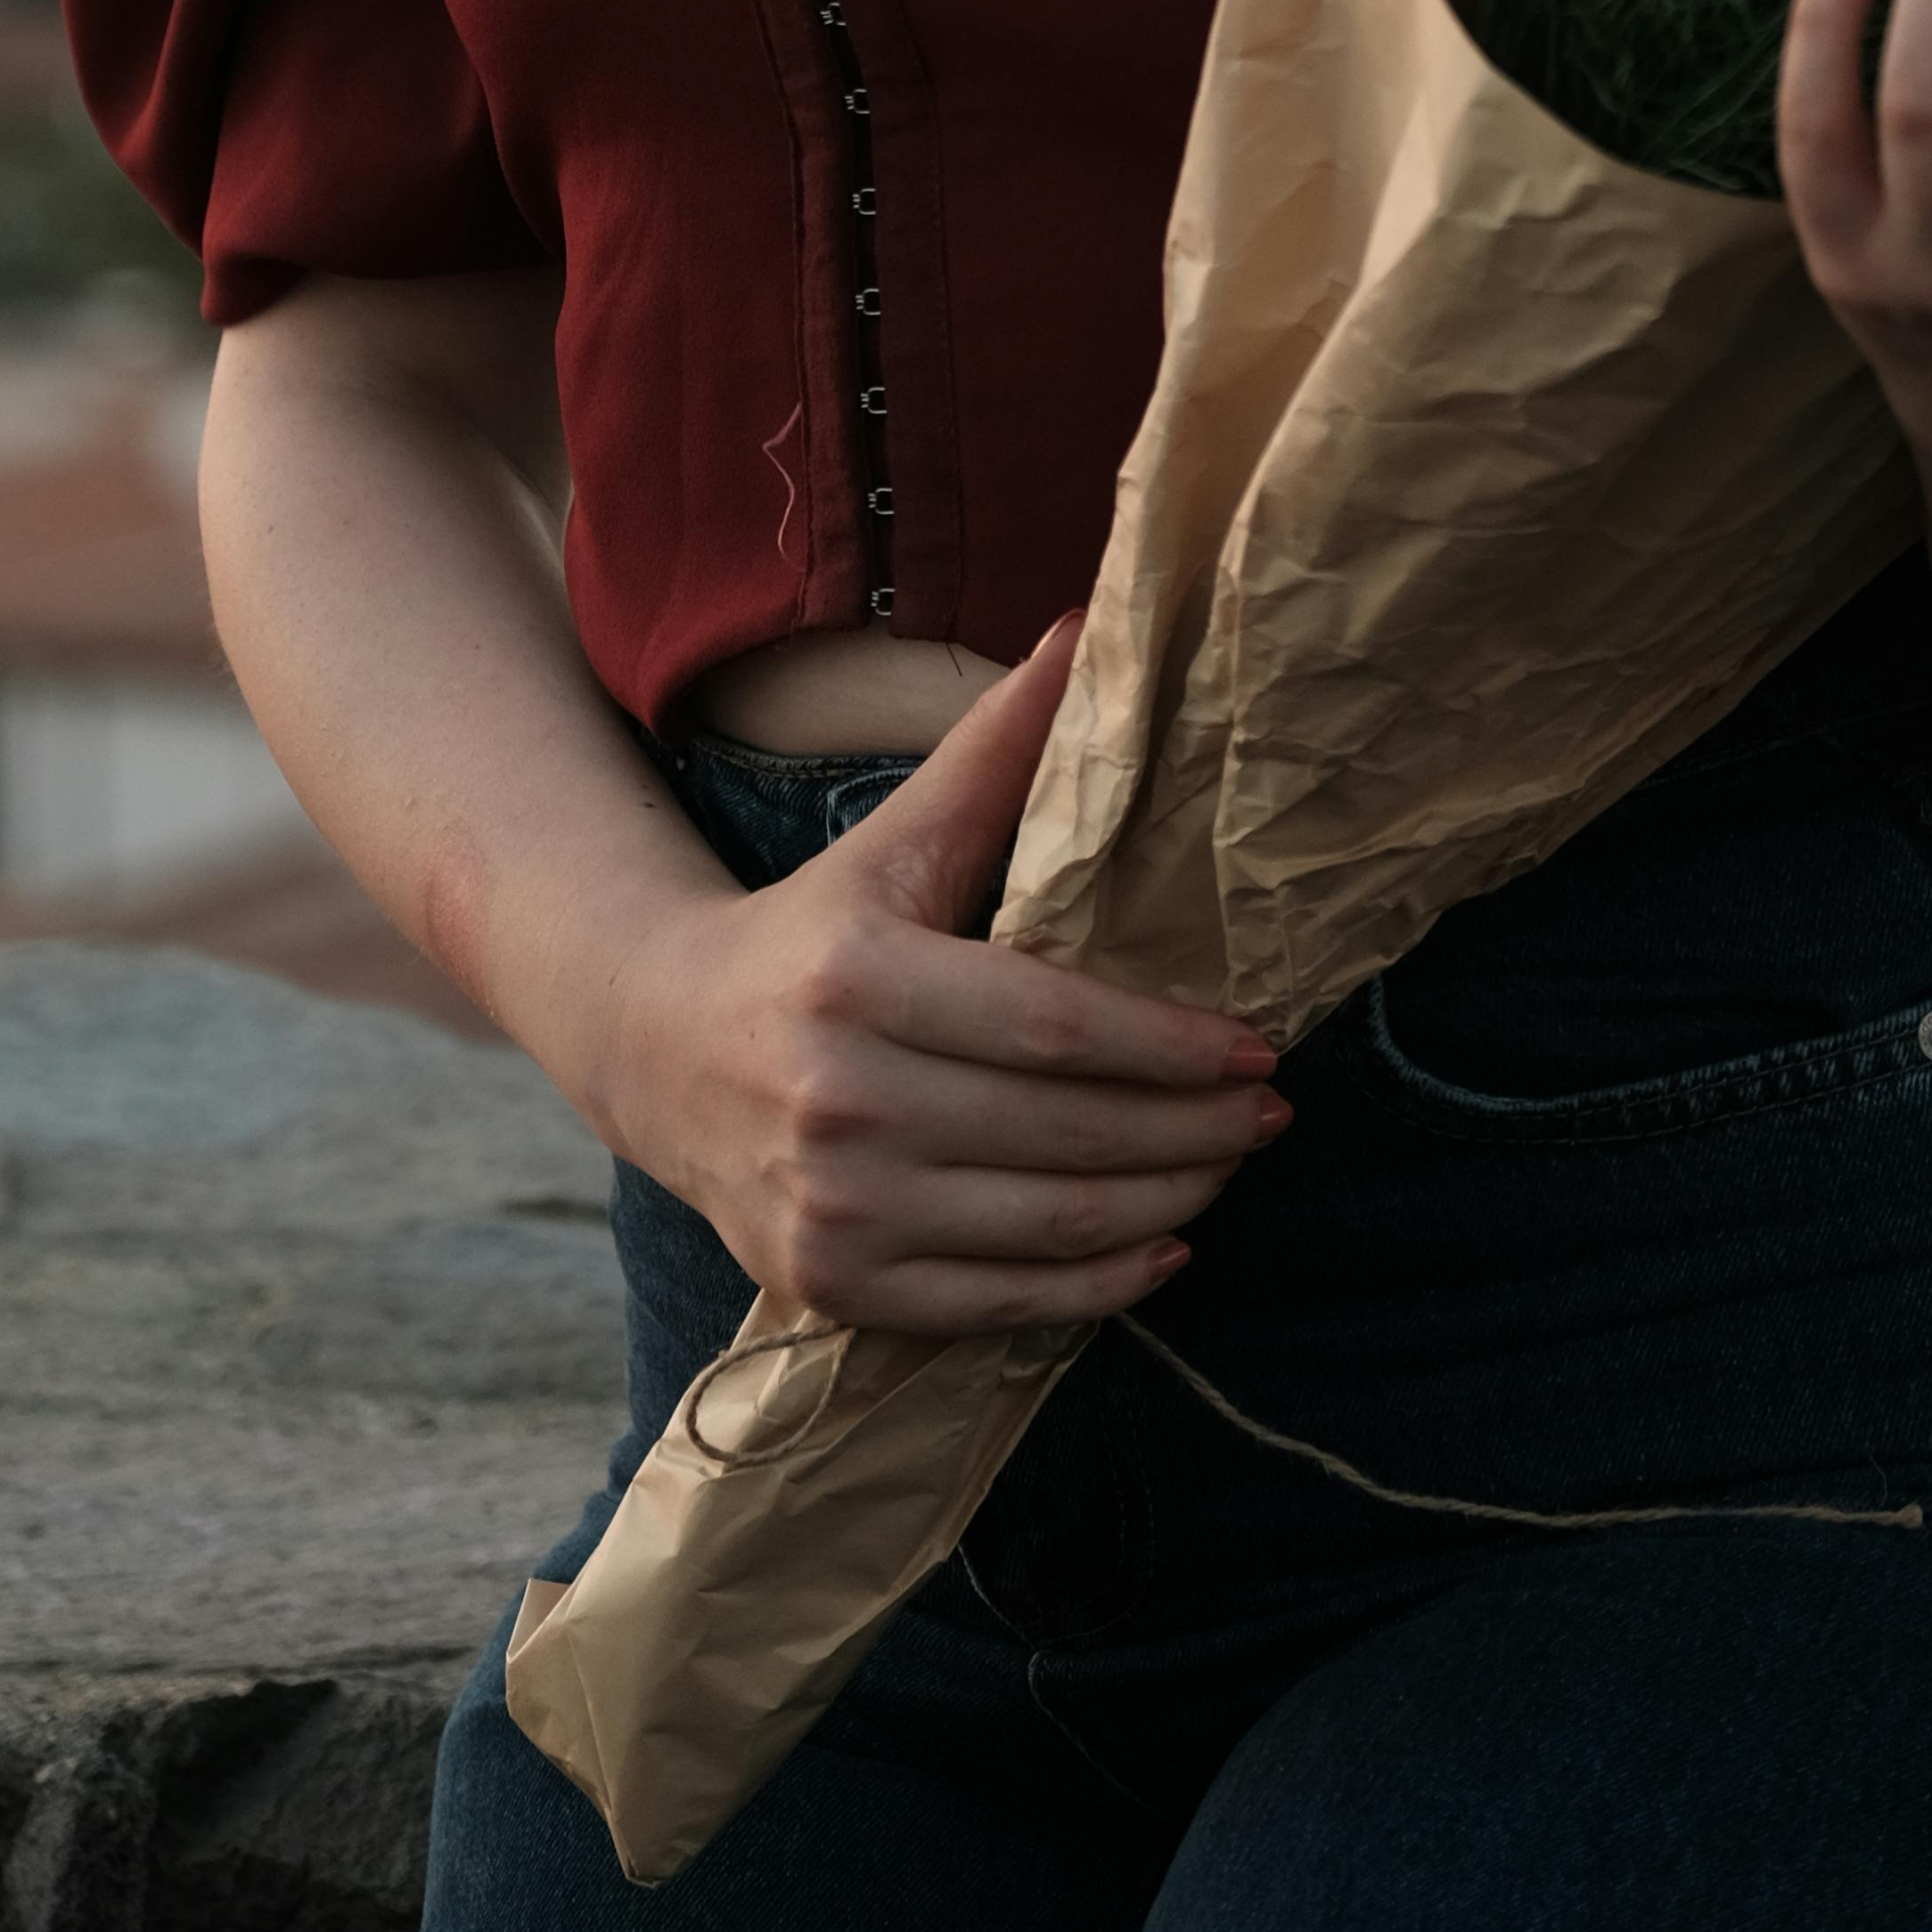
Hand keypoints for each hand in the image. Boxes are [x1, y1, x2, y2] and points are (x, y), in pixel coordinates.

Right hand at [597, 620, 1288, 1332]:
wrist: (658, 1045)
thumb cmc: (813, 930)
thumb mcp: (897, 836)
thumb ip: (997, 751)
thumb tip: (1089, 626)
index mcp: (860, 977)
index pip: (1052, 1025)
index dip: (1167, 1044)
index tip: (1256, 1045)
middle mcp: (838, 1099)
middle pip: (1064, 1132)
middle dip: (1193, 1129)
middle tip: (1273, 1110)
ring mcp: (832, 1206)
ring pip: (1045, 1223)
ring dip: (1167, 1203)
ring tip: (1234, 1164)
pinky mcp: (830, 1283)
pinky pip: (995, 1305)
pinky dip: (1094, 1289)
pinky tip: (1162, 1249)